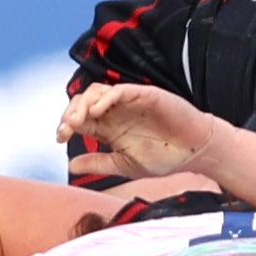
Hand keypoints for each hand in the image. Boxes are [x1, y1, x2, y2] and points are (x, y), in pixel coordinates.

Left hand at [59, 80, 221, 185]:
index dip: (66, 125)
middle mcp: (116, 112)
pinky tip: (98, 110)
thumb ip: (99, 163)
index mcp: (109, 128)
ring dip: (83, 103)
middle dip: (70, 112)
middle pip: (83, 102)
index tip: (60, 138)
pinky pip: (120, 90)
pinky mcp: (145, 95)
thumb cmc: (164, 158)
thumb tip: (70, 165)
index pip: (80, 120)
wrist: (195, 153)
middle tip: (67, 127)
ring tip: (78, 119)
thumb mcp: (125, 165)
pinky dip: (106, 97)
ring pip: (97, 91)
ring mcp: (129, 102)